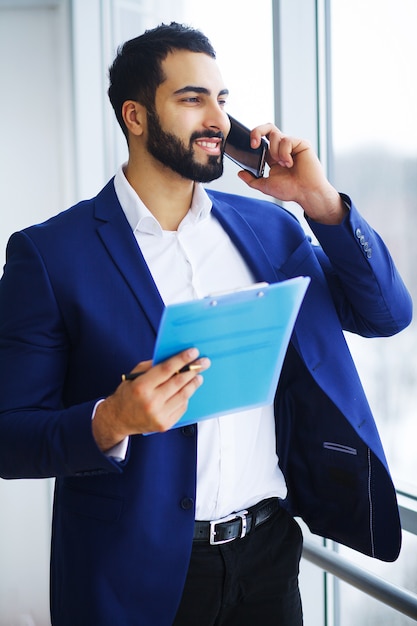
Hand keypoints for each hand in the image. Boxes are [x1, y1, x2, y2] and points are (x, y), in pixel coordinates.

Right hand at [93, 348, 209, 450]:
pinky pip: (181, 408)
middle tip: (204, 362)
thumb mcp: (134, 376)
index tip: (193, 352)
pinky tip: (187, 391)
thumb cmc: (127, 394)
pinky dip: (186, 398)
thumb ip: (152, 366)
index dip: (182, 359)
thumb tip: (174, 358)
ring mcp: (159, 415)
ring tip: (199, 376)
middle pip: (178, 382)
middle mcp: (151, 402)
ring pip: (183, 396)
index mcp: (141, 387)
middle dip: (193, 370)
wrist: (118, 419)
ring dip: (193, 384)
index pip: (166, 369)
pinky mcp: (165, 424)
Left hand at [238, 123, 346, 224]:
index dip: (254, 138)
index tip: (251, 147)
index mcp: (273, 156)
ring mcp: (292, 144)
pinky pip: (286, 140)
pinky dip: (284, 153)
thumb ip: (252, 179)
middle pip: (267, 128)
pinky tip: (290, 164)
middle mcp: (282, 148)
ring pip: (275, 136)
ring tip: (284, 165)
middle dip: (257, 131)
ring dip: (275, 152)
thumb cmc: (291, 190)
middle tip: (254, 144)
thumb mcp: (265, 185)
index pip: (261, 139)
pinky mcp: (301, 143)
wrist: (306, 193)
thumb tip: (240, 173)